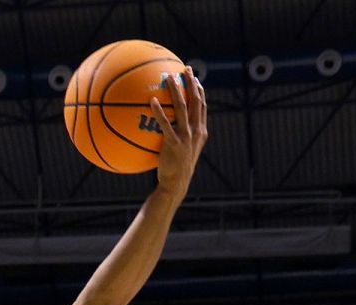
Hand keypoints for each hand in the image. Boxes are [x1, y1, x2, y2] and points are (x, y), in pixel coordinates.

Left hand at [151, 69, 208, 198]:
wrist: (176, 184)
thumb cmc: (176, 167)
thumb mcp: (183, 149)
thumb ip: (180, 135)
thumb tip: (168, 123)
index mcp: (200, 131)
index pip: (202, 106)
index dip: (199, 90)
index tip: (194, 78)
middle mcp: (196, 131)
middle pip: (196, 101)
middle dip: (192, 83)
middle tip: (186, 69)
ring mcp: (186, 137)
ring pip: (183, 108)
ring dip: (177, 91)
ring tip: (169, 78)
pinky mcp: (174, 143)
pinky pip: (166, 124)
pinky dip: (160, 111)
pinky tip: (152, 101)